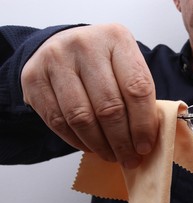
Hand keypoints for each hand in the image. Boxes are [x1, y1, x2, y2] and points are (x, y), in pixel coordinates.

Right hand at [21, 24, 157, 167]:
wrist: (63, 46)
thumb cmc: (103, 62)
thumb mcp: (126, 66)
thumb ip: (138, 95)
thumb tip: (146, 140)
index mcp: (117, 39)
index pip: (137, 88)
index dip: (143, 124)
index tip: (145, 146)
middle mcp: (85, 44)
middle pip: (109, 107)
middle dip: (122, 142)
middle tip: (130, 159)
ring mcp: (56, 59)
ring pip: (82, 118)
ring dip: (100, 145)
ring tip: (112, 156)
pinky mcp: (33, 78)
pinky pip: (58, 121)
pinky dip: (77, 141)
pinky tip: (91, 146)